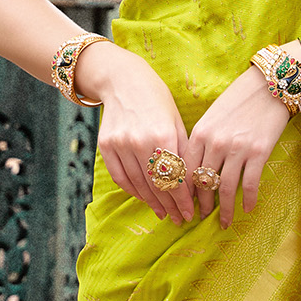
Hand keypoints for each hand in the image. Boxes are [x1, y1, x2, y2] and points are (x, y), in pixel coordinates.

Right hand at [76, 40, 195, 223]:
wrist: (123, 81)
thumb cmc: (158, 101)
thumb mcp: (177, 122)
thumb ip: (184, 152)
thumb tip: (195, 184)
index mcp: (164, 136)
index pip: (176, 178)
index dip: (183, 200)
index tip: (190, 213)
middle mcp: (140, 142)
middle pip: (157, 185)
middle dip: (170, 205)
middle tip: (179, 218)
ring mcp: (120, 144)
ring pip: (138, 184)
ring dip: (152, 202)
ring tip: (163, 213)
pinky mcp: (105, 146)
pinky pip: (120, 177)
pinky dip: (133, 191)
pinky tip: (144, 198)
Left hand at [188, 54, 300, 228]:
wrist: (269, 84)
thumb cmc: (239, 99)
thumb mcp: (212, 116)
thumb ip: (202, 140)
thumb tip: (196, 168)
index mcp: (200, 133)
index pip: (185, 170)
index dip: (183, 191)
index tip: (183, 203)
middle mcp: (215, 142)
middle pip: (202, 182)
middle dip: (201, 204)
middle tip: (201, 217)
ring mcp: (237, 148)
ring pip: (225, 188)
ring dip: (224, 209)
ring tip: (224, 221)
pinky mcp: (258, 152)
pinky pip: (249, 184)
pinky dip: (247, 200)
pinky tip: (247, 209)